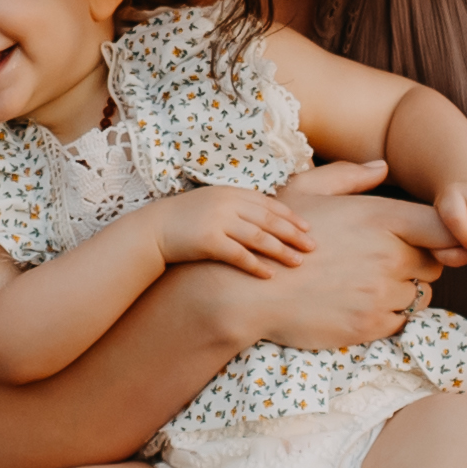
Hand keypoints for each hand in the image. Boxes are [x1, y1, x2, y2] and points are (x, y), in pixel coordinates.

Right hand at [165, 187, 321, 278]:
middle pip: (269, 219)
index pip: (269, 203)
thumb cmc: (184, 220)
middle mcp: (227, 203)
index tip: (308, 228)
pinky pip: (238, 255)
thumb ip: (237, 207)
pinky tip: (269, 275)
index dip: (291, 216)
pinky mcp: (208, 241)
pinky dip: (256, 265)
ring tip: (298, 262)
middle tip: (314, 246)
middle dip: (294, 233)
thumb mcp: (212, 204)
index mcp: (231, 192)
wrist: (152, 230)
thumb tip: (265, 219)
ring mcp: (218, 221)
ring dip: (281, 250)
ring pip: (259, 237)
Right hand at [199, 189, 448, 357]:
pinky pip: (401, 320)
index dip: (448, 236)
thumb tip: (382, 166)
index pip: (443, 227)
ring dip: (404, 291)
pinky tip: (359, 304)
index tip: (437, 242)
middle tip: (387, 264)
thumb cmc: (274, 237)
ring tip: (369, 285)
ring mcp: (380, 292)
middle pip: (435, 263)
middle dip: (418, 263)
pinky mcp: (370, 324)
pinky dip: (388, 315)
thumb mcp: (305, 191)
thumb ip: (348, 176)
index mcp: (379, 217)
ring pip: (420, 294)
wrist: (245, 292)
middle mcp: (387, 254)